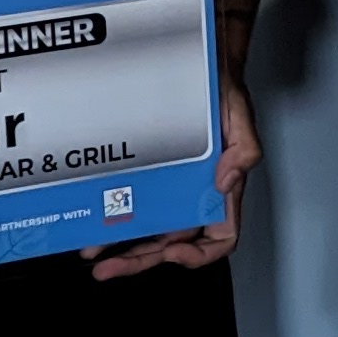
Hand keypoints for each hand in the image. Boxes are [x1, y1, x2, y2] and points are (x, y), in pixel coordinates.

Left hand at [91, 82, 251, 279]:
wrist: (199, 68)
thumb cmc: (223, 94)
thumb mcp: (241, 118)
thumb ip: (244, 152)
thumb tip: (226, 182)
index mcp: (221, 190)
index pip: (219, 239)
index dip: (198, 255)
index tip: (172, 251)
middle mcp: (194, 196)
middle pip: (172, 245)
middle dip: (141, 260)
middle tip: (110, 267)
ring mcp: (170, 190)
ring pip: (148, 233)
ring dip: (121, 249)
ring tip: (94, 255)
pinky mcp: (150, 177)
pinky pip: (133, 206)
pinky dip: (113, 221)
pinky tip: (92, 226)